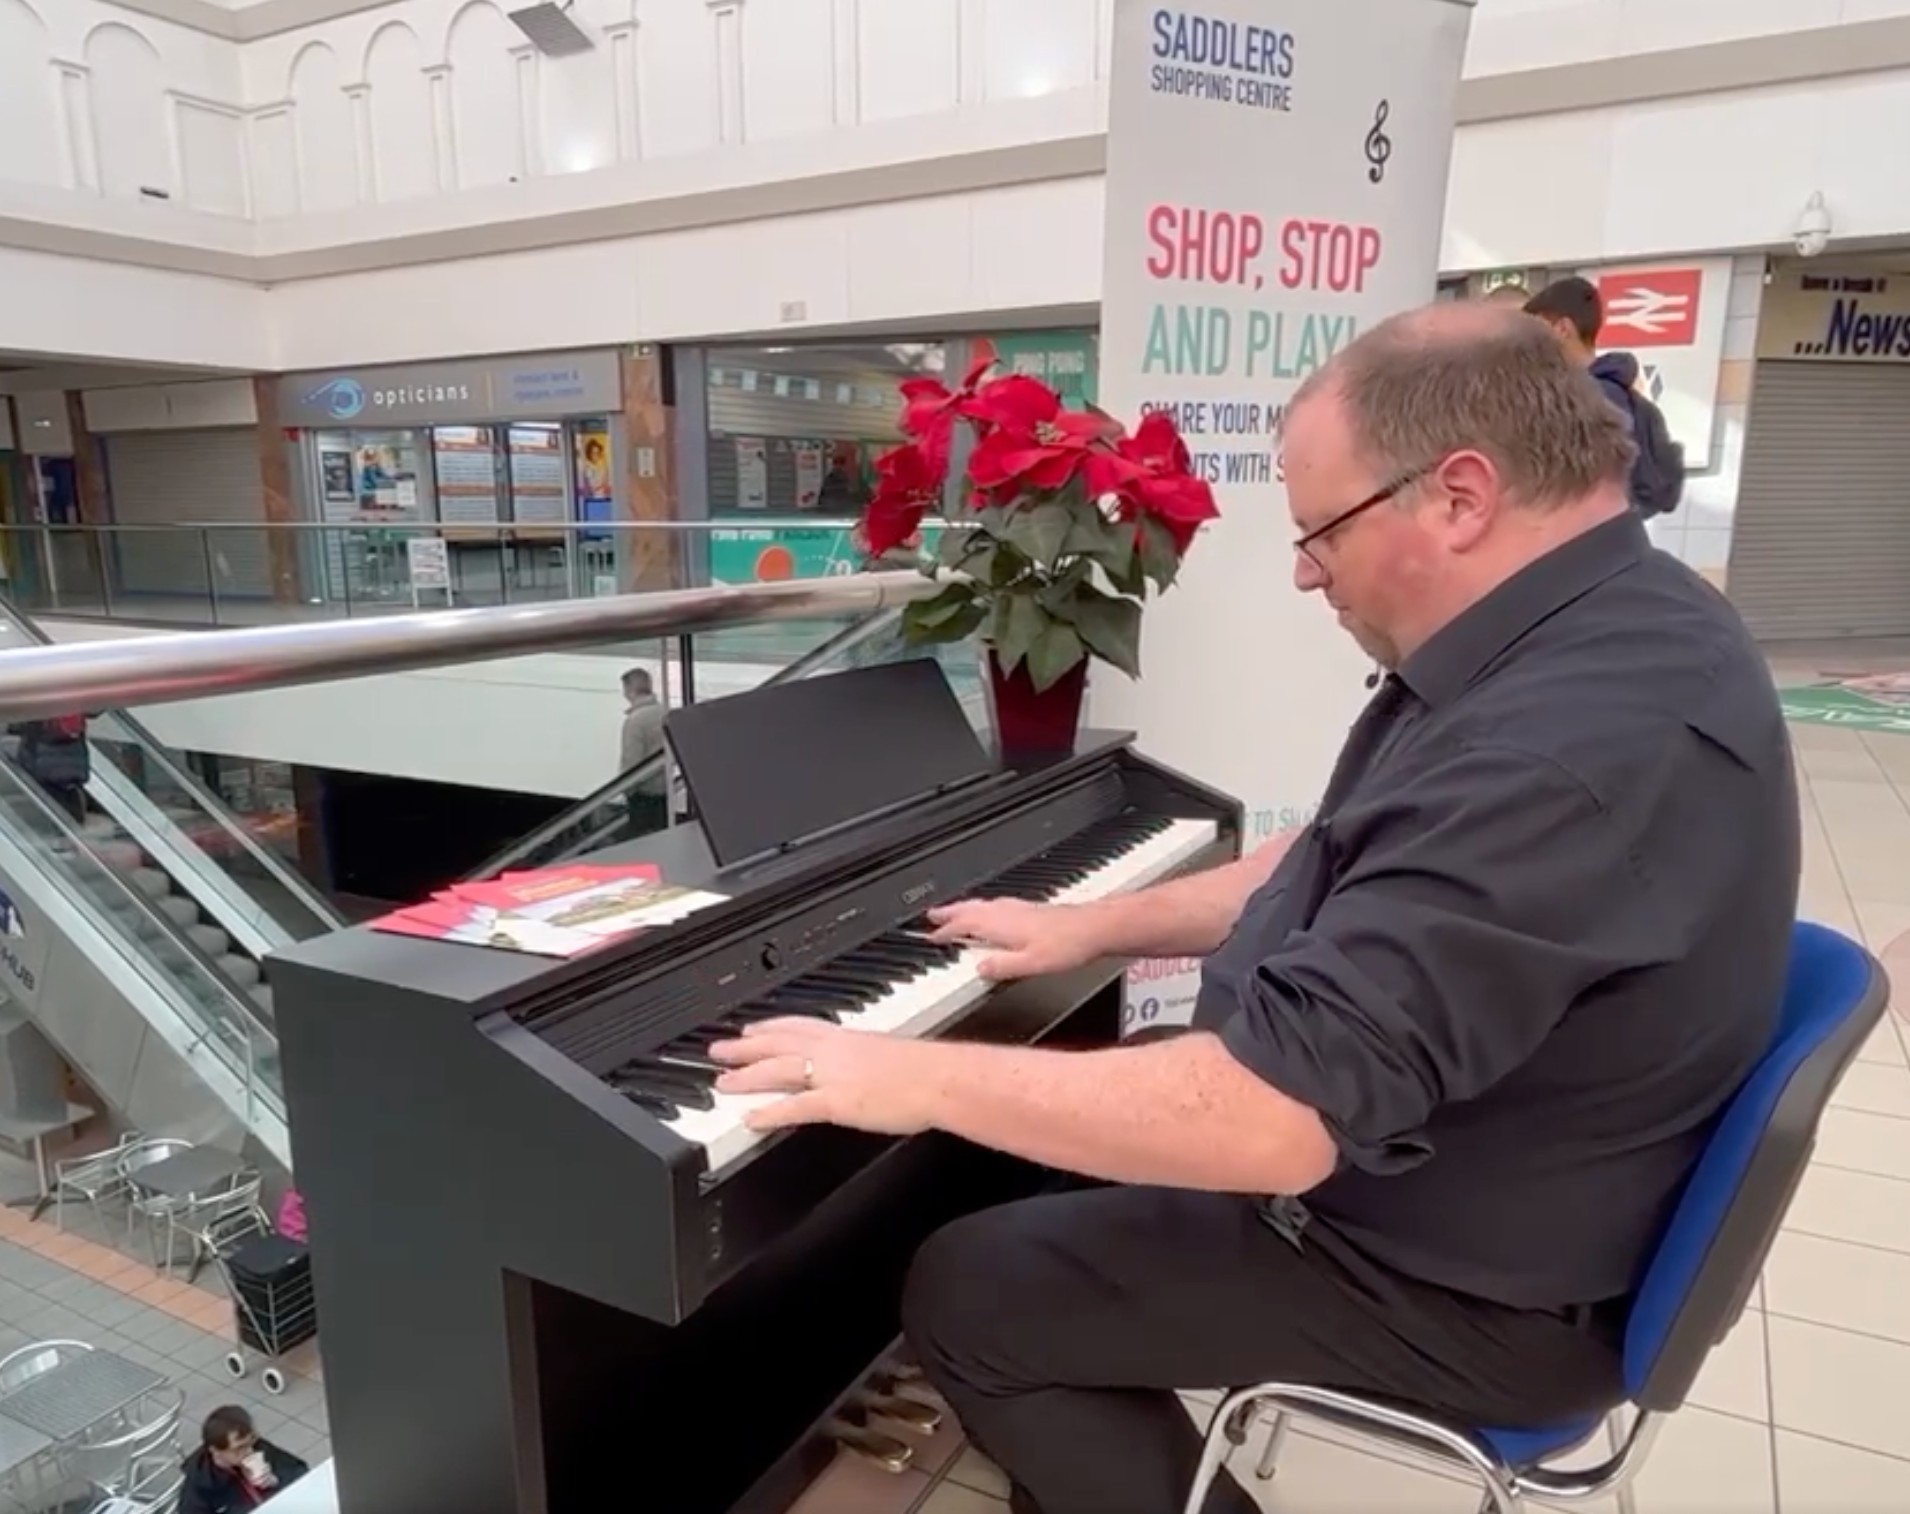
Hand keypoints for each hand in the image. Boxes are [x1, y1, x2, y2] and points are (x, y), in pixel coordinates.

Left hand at [711, 1019, 944, 1134]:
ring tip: (721, 1082)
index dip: (771, 1027)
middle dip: (745, 1047)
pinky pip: (794, 1106)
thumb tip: (865, 1068)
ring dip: (746, 1075)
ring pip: (778, 1070)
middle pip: (779, 1044)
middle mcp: (834, 1052)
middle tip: (717, 1049)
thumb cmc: (927, 1071)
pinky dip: (768, 1111)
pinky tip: (750, 1118)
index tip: (751, 1028)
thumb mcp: (890, 1054)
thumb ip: (869, 1059)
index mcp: (848, 1038)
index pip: (800, 1027)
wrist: (941, 1079)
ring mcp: (833, 1076)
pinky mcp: (836, 1102)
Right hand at [925, 898, 1105, 980]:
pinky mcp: (1030, 908)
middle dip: (949, 912)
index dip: (945, 932)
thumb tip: (979, 968)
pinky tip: (991, 911)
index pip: (964, 925)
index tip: (931, 937)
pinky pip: (996, 904)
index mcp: (1001, 924)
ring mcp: (1018, 908)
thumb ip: (1002, 966)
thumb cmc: (1067, 944)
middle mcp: (1007, 912)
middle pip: (969, 909)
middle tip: (931, 914)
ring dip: (964, 907)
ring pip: (982, 904)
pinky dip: (983, 907)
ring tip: (953, 910)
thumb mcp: (1031, 964)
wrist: (1094, 927)